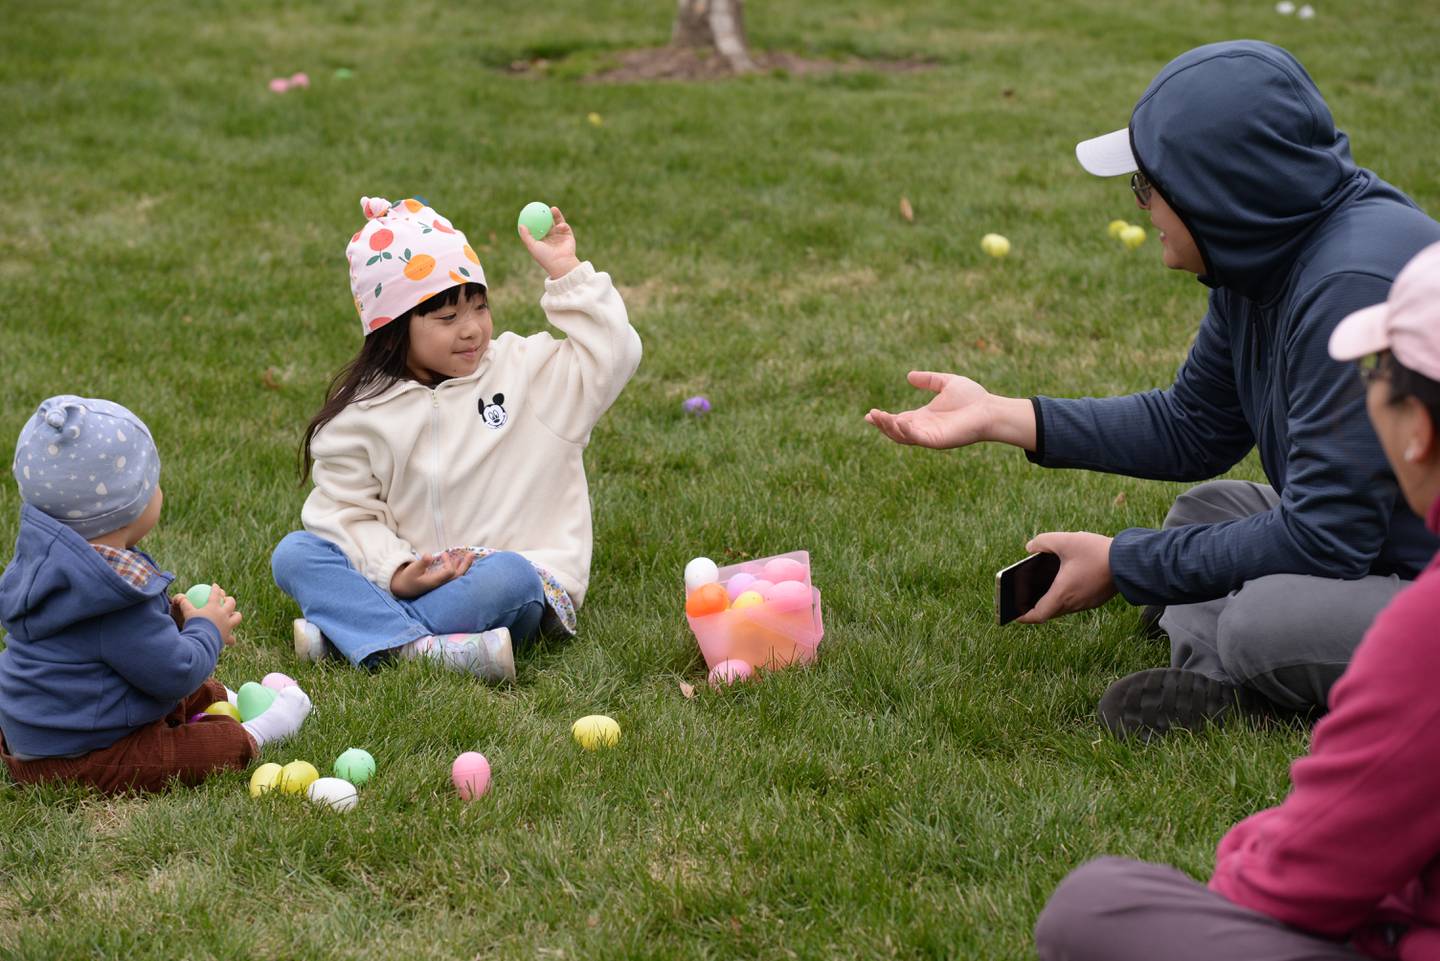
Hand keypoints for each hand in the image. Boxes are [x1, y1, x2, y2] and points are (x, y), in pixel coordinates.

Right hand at [175, 584, 241, 645]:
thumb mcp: (187, 613)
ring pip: (237, 617)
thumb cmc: (194, 625)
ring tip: (232, 616)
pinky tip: (229, 639)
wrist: (201, 640)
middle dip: (229, 600)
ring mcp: (227, 625)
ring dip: (236, 615)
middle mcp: (223, 614)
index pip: (216, 594)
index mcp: (214, 607)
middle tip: (225, 600)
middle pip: (231, 603)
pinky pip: (231, 638)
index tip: (215, 586)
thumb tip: (179, 596)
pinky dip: (230, 639)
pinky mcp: (227, 636)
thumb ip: (184, 604)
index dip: (215, 589)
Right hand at [389, 550, 475, 599]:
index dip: (449, 562)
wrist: (404, 588)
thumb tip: (429, 555)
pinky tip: (459, 561)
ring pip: (456, 577)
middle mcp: (441, 584)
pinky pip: (453, 576)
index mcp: (435, 582)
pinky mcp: (441, 583)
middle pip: (458, 576)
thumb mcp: (413, 569)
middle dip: (465, 565)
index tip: (443, 554)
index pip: (449, 572)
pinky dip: (458, 568)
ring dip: (464, 566)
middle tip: (472, 554)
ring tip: (470, 556)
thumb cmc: (408, 578)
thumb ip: (422, 563)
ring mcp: (442, 584)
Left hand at [519, 206, 581, 279]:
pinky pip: (564, 227)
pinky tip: (559, 226)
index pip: (537, 227)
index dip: (534, 219)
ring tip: (553, 209)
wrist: (560, 264)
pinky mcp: (568, 236)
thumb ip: (526, 236)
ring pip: (557, 222)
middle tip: (541, 206)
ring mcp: (560, 236)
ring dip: (555, 215)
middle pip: (547, 222)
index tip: (530, 210)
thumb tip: (521, 225)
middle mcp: (551, 237)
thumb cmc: (545, 257)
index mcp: (542, 240)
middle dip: (545, 214)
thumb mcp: (532, 246)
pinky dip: (562, 225)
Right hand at [866, 371, 1033, 449]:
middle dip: (881, 424)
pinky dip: (904, 432)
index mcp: (924, 417)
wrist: (990, 409)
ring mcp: (929, 436)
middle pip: (896, 431)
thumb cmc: (972, 398)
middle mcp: (924, 428)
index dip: (883, 419)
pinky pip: (916, 439)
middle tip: (870, 416)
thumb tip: (909, 376)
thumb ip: (928, 380)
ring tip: (877, 417)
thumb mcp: (946, 383)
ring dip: (888, 428)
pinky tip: (897, 421)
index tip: (870, 413)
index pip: (898, 420)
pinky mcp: (936, 440)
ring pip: (902, 437)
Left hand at [1016, 532, 1117, 623]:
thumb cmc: (1097, 552)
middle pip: (1049, 611)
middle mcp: (1074, 603)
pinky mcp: (1096, 598)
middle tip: (1023, 598)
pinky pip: (1076, 601)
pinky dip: (1065, 594)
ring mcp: (1087, 602)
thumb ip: (1044, 542)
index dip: (1024, 616)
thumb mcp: (1066, 540)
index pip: (1038, 614)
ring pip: (1063, 606)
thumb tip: (1030, 547)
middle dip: (1035, 605)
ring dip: (1051, 599)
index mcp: (1062, 594)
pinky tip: (1063, 580)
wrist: (1130, 561)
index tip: (1014, 615)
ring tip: (1040, 586)